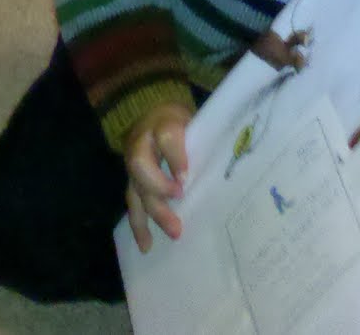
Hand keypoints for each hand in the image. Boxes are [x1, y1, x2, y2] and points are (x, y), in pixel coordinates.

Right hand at [123, 101, 193, 251]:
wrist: (156, 113)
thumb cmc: (186, 122)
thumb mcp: (197, 122)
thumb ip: (205, 141)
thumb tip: (228, 168)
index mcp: (162, 122)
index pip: (166, 137)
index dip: (175, 157)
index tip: (186, 178)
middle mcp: (142, 142)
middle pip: (142, 165)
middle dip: (160, 188)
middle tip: (180, 201)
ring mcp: (132, 162)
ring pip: (136, 187)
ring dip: (154, 212)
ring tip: (174, 232)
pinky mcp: (131, 179)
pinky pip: (132, 202)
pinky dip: (139, 225)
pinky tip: (146, 245)